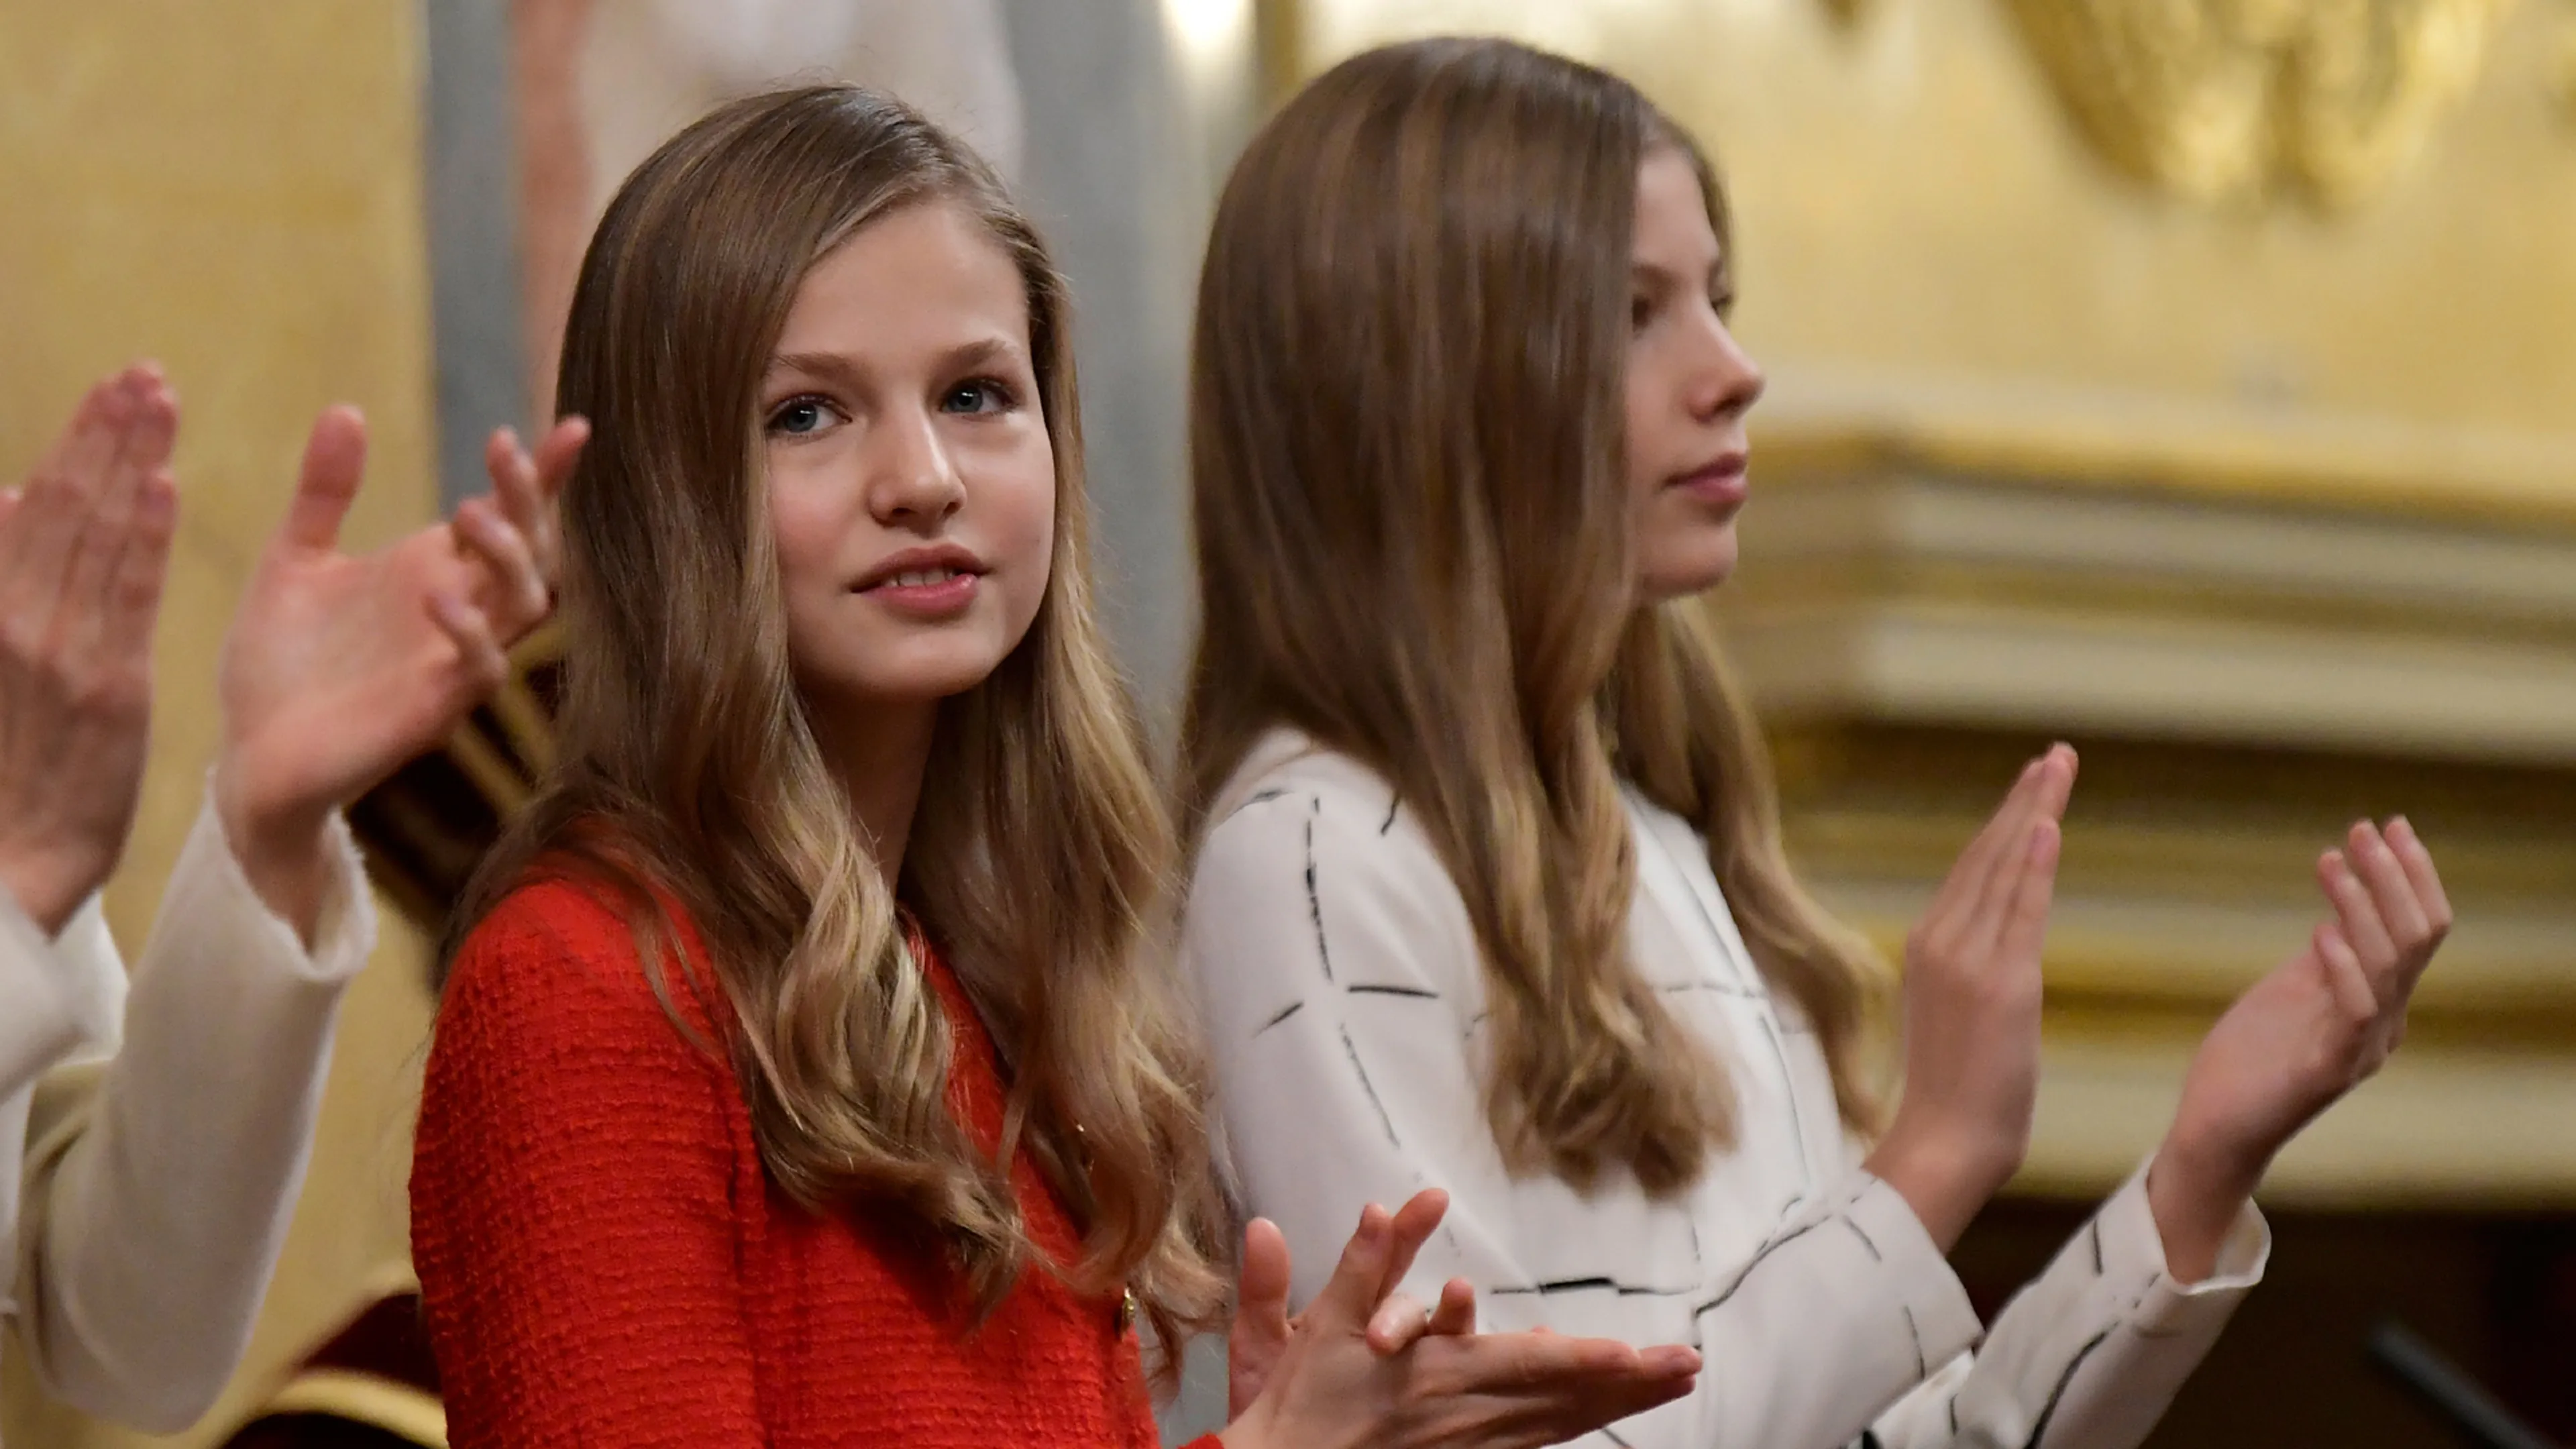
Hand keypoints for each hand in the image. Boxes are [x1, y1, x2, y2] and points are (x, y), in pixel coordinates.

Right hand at [0, 366, 179, 933]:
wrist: (2, 865)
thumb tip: (5, 494)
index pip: (39, 502)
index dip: (79, 440)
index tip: (114, 387)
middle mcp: (17, 616)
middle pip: (69, 504)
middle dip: (107, 432)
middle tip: (145, 372)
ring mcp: (60, 650)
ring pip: (99, 537)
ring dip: (129, 461)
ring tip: (157, 400)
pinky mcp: (108, 691)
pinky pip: (127, 601)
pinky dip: (143, 539)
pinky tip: (162, 485)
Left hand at [214, 410, 584, 937]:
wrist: (249, 757)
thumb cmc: (278, 664)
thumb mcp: (293, 559)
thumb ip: (324, 492)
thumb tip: (346, 408)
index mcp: (435, 572)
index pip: (509, 516)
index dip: (545, 476)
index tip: (572, 427)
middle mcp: (459, 613)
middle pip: (532, 551)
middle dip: (530, 499)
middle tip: (504, 448)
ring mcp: (452, 662)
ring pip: (524, 606)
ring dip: (510, 556)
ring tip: (466, 514)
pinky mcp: (433, 710)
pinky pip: (480, 672)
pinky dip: (473, 634)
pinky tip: (442, 598)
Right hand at [1219, 1197, 1699, 1448]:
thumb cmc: (1300, 1406)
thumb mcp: (1324, 1325)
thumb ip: (1367, 1261)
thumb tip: (1394, 1201)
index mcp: (1436, 1377)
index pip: (1526, 1365)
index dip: (1584, 1361)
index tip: (1636, 1354)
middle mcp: (1466, 1417)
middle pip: (1564, 1400)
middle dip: (1631, 1384)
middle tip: (1689, 1366)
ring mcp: (1472, 1447)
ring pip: (1560, 1424)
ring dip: (1619, 1403)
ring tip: (1673, 1381)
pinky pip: (1538, 1441)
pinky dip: (1577, 1421)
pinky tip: (1607, 1408)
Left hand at [1227, 1190, 1474, 1417]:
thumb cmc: (1268, 1407)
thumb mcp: (1260, 1345)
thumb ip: (1264, 1290)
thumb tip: (1262, 1225)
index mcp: (1350, 1314)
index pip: (1385, 1262)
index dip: (1407, 1229)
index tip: (1433, 1201)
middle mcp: (1389, 1339)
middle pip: (1413, 1310)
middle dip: (1405, 1314)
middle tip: (1381, 1339)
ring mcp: (1410, 1374)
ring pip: (1444, 1343)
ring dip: (1454, 1326)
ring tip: (1456, 1310)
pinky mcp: (1422, 1407)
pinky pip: (1457, 1384)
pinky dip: (1484, 1367)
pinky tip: (1505, 1358)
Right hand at [1865, 745, 2075, 1248]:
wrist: (1942, 1143)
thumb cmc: (1954, 1097)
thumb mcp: (1957, 1018)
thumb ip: (1975, 973)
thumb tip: (2004, 955)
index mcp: (1929, 946)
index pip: (1972, 868)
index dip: (2004, 821)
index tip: (2033, 785)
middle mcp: (1940, 941)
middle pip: (1987, 853)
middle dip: (2023, 799)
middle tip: (2055, 756)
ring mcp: (1966, 961)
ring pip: (2003, 870)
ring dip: (2033, 812)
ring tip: (2058, 769)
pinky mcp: (1998, 984)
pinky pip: (2020, 912)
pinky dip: (2032, 863)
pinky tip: (2048, 825)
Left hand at [2149, 818, 2450, 1278]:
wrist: (2216, 1125)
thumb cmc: (2252, 1057)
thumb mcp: (2294, 991)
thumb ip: (2326, 955)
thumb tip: (2343, 904)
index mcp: (2379, 1001)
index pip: (2420, 929)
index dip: (2411, 875)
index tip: (2389, 825)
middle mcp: (2383, 1023)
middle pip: (2416, 938)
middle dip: (2394, 877)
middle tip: (2365, 829)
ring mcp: (2359, 1049)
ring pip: (2390, 966)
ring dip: (2362, 904)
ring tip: (2332, 858)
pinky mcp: (2325, 1073)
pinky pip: (2354, 1015)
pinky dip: (2344, 969)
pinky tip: (2321, 933)